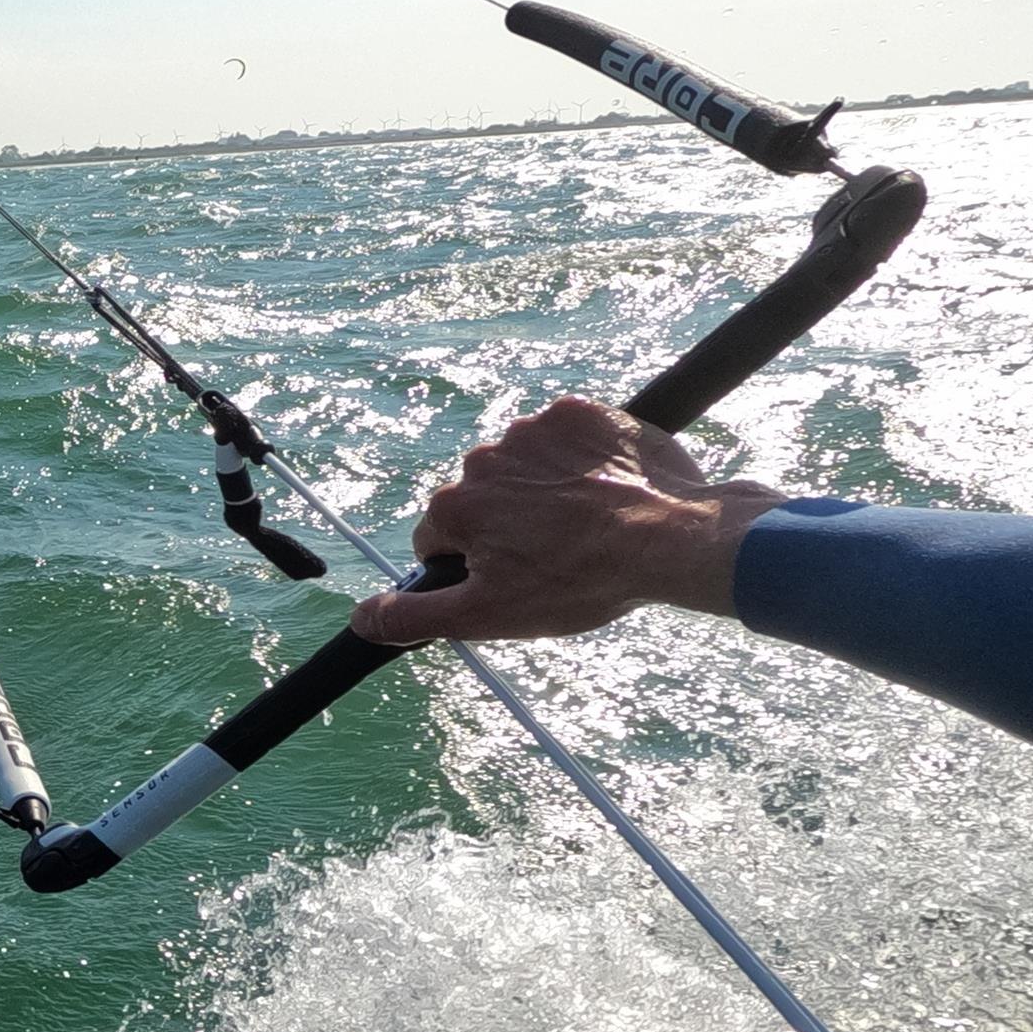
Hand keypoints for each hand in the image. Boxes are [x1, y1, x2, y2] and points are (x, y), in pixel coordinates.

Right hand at [349, 397, 784, 647]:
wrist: (671, 537)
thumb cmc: (580, 582)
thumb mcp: (489, 616)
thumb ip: (415, 616)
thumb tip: (360, 619)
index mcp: (455, 507)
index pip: (440, 540)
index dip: (475, 565)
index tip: (517, 577)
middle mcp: (482, 459)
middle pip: (482, 500)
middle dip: (509, 525)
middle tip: (558, 555)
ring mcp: (533, 430)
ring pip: (522, 468)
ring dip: (544, 492)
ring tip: (588, 525)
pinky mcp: (580, 412)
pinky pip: (564, 437)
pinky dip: (578, 461)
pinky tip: (605, 490)